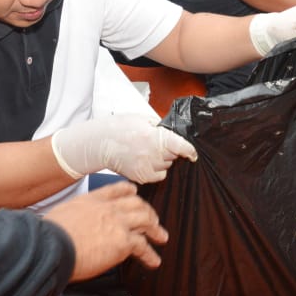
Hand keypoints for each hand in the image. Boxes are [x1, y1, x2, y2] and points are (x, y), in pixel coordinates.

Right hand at [45, 181, 168, 278]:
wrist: (52, 246)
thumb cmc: (50, 236)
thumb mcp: (62, 214)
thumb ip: (75, 217)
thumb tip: (74, 227)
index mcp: (92, 199)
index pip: (117, 190)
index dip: (129, 191)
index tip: (135, 193)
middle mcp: (108, 208)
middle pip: (136, 204)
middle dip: (148, 212)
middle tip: (153, 220)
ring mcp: (117, 223)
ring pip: (145, 221)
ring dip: (155, 230)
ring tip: (161, 238)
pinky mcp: (122, 242)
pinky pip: (142, 246)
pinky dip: (150, 254)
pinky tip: (153, 260)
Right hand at [51, 113, 197, 183]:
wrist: (101, 142)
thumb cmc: (120, 128)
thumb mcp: (143, 119)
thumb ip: (160, 126)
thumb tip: (174, 133)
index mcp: (154, 137)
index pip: (181, 147)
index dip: (190, 151)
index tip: (193, 154)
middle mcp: (152, 154)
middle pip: (174, 156)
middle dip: (170, 150)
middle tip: (157, 143)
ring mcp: (146, 167)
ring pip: (167, 166)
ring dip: (163, 159)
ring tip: (148, 151)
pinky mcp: (141, 176)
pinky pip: (158, 175)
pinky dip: (156, 169)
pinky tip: (145, 161)